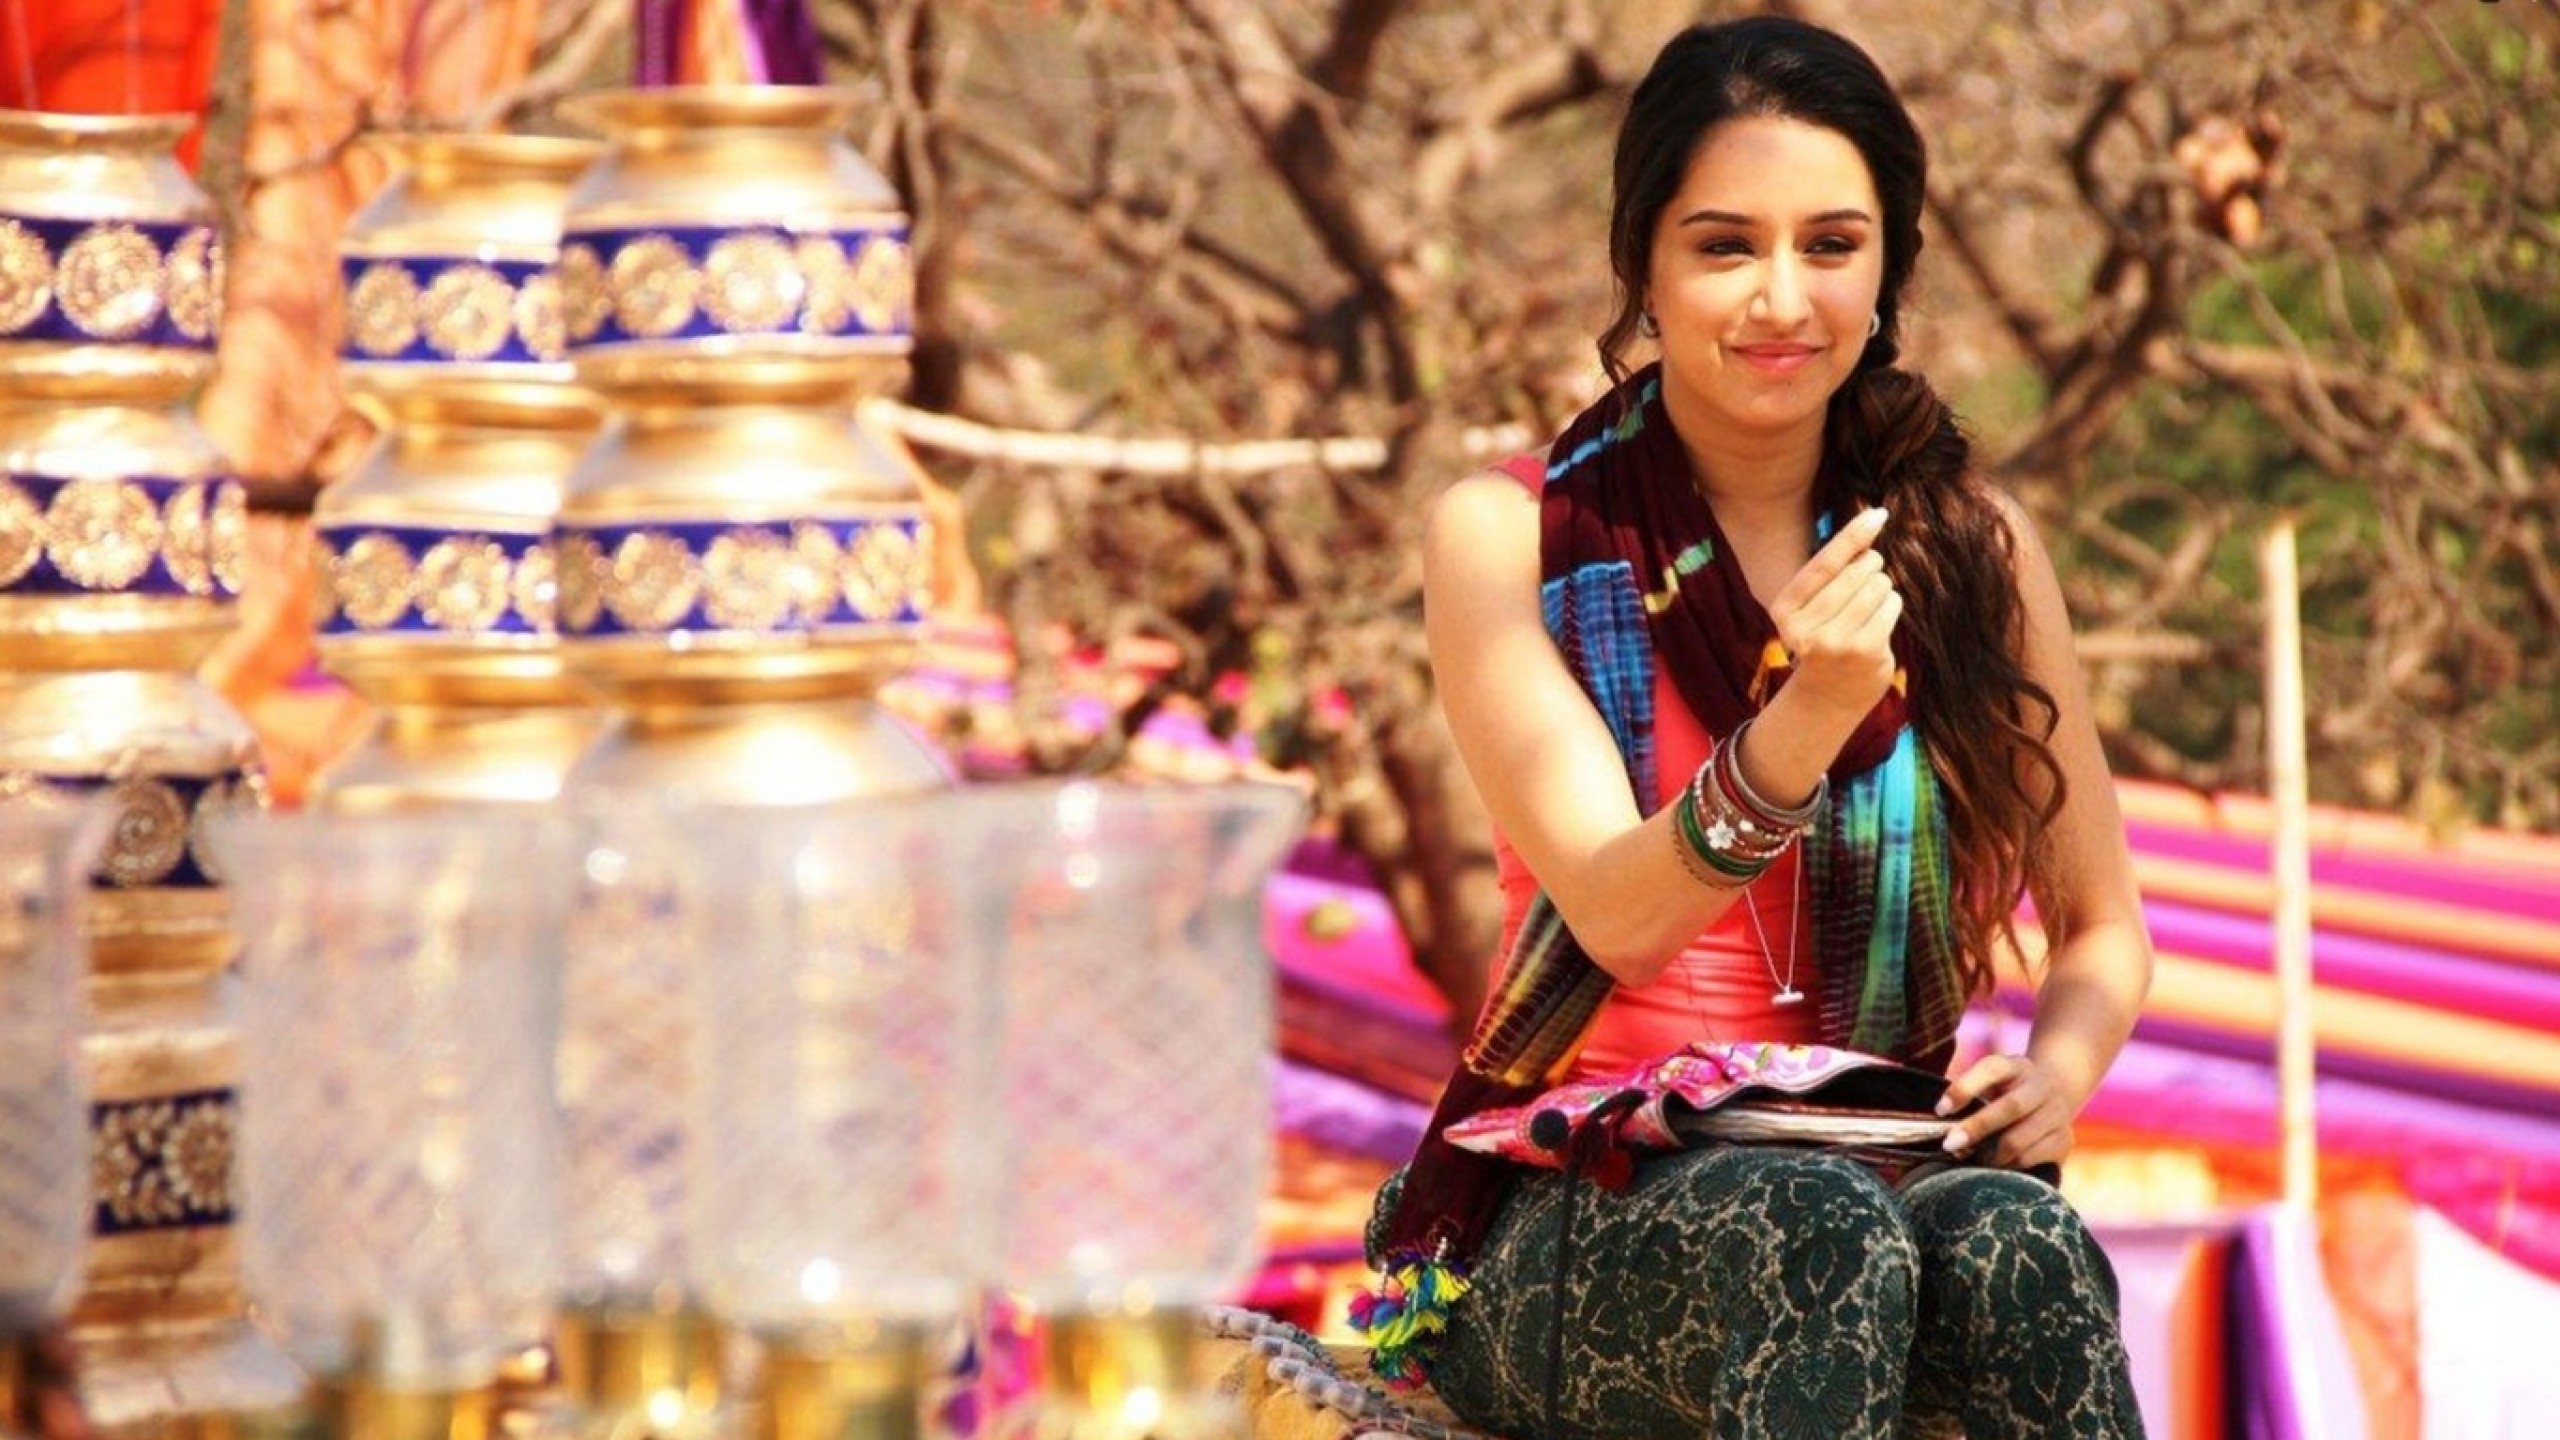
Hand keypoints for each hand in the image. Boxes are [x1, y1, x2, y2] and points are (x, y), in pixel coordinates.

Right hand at [1766, 507, 1899, 728]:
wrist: (1824, 698)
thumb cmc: (1822, 640)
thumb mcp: (1811, 607)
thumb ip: (1832, 570)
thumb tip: (1869, 522)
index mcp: (1784, 610)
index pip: (1825, 562)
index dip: (1853, 535)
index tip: (1878, 514)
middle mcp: (1805, 627)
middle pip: (1858, 571)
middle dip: (1870, 569)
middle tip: (1863, 586)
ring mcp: (1836, 641)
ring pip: (1878, 585)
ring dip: (1881, 590)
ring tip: (1867, 610)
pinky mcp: (1865, 651)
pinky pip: (1891, 605)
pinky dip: (1890, 606)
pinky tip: (1878, 624)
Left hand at [1935, 1052, 2076, 1171]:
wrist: (2057, 1090)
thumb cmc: (2008, 1089)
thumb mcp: (1991, 1080)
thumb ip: (1969, 1094)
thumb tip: (1940, 1118)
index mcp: (2017, 1066)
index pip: (1992, 1069)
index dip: (1964, 1088)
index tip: (1940, 1110)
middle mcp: (2041, 1086)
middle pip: (2011, 1107)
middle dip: (1976, 1128)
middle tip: (1949, 1144)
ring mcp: (2057, 1114)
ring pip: (2020, 1140)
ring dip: (1990, 1154)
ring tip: (1972, 1158)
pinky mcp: (2065, 1140)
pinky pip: (2031, 1159)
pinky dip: (2008, 1166)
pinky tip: (1997, 1164)